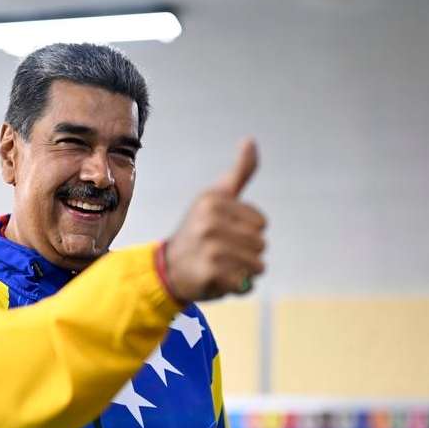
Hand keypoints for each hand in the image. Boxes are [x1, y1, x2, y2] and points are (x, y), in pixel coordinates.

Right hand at [164, 139, 266, 301]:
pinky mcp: (211, 274)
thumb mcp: (214, 198)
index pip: (261, 223)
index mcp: (213, 201)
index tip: (223, 233)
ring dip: (245, 271)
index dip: (247, 232)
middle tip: (220, 252)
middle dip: (247, 253)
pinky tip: (219, 280)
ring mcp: (210, 249)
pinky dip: (238, 287)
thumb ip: (238, 172)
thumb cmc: (197, 231)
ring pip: (258, 265)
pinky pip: (246, 283)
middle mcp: (210, 222)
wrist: (167, 269)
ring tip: (221, 266)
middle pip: (262, 244)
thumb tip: (250, 140)